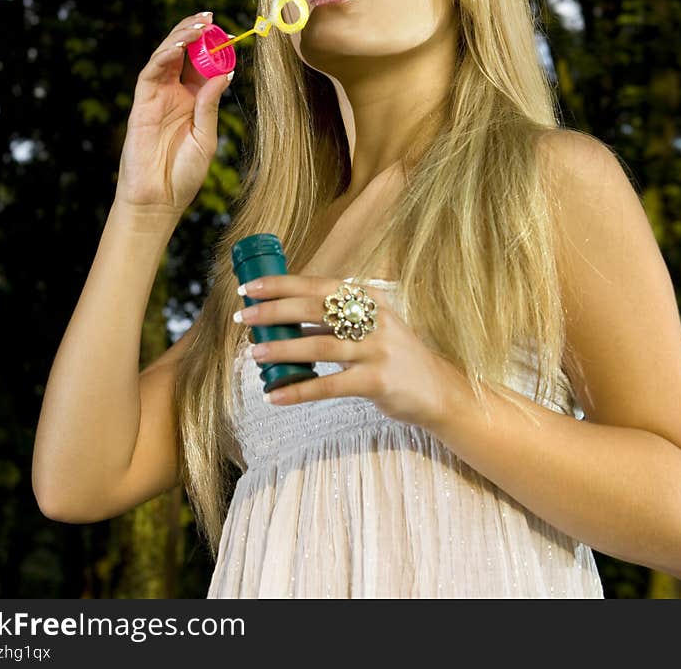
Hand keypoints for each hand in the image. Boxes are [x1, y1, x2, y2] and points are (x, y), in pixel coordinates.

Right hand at [116, 11, 234, 213]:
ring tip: (198, 25)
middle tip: (210, 18)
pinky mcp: (141, 104)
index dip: (213, 48)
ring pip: (166, 58)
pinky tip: (177, 46)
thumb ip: (210, 106)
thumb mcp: (206, 138)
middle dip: (195, 33)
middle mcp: (174, 95)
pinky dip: (163, 57)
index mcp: (193, 101)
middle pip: (183, 56)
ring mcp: (156, 98)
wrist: (159, 199)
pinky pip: (150, 74)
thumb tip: (223, 74)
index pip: (202, 66)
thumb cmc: (184, 173)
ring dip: (180, 38)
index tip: (228, 34)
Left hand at [236, 275, 462, 427]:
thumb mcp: (370, 325)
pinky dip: (300, 391)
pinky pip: (331, 386)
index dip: (282, 284)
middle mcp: (374, 319)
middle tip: (244, 316)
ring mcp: (378, 350)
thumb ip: (335, 318)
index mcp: (369, 298)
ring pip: (320, 346)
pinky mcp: (378, 382)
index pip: (319, 285)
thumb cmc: (393, 355)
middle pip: (315, 310)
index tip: (250, 287)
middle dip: (275, 311)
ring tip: (254, 353)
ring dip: (283, 348)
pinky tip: (276, 395)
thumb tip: (283, 316)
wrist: (437, 389)